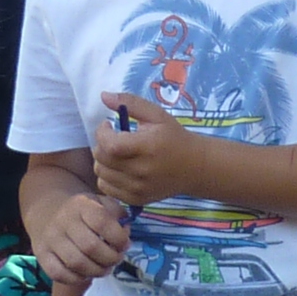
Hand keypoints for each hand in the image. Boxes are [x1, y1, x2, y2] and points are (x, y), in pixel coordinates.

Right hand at [36, 191, 129, 286]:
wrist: (48, 214)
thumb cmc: (83, 213)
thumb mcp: (101, 203)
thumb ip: (117, 213)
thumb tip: (125, 229)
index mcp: (81, 205)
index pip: (102, 222)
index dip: (119, 238)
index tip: (125, 244)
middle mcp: (63, 220)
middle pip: (91, 247)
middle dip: (111, 258)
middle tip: (116, 259)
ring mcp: (50, 238)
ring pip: (76, 263)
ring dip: (97, 271)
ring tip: (104, 268)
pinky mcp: (41, 255)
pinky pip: (59, 274)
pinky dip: (77, 279)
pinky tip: (86, 273)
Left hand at [91, 92, 206, 208]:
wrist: (195, 167)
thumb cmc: (174, 137)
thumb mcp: (157, 115)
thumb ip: (130, 103)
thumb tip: (103, 95)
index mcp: (147, 147)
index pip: (110, 145)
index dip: (102, 133)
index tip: (108, 125)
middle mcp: (142, 171)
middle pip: (102, 159)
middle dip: (101, 145)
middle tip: (113, 139)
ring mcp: (139, 188)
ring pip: (101, 174)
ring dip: (103, 161)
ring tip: (116, 154)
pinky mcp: (137, 199)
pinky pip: (107, 188)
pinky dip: (107, 177)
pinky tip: (119, 169)